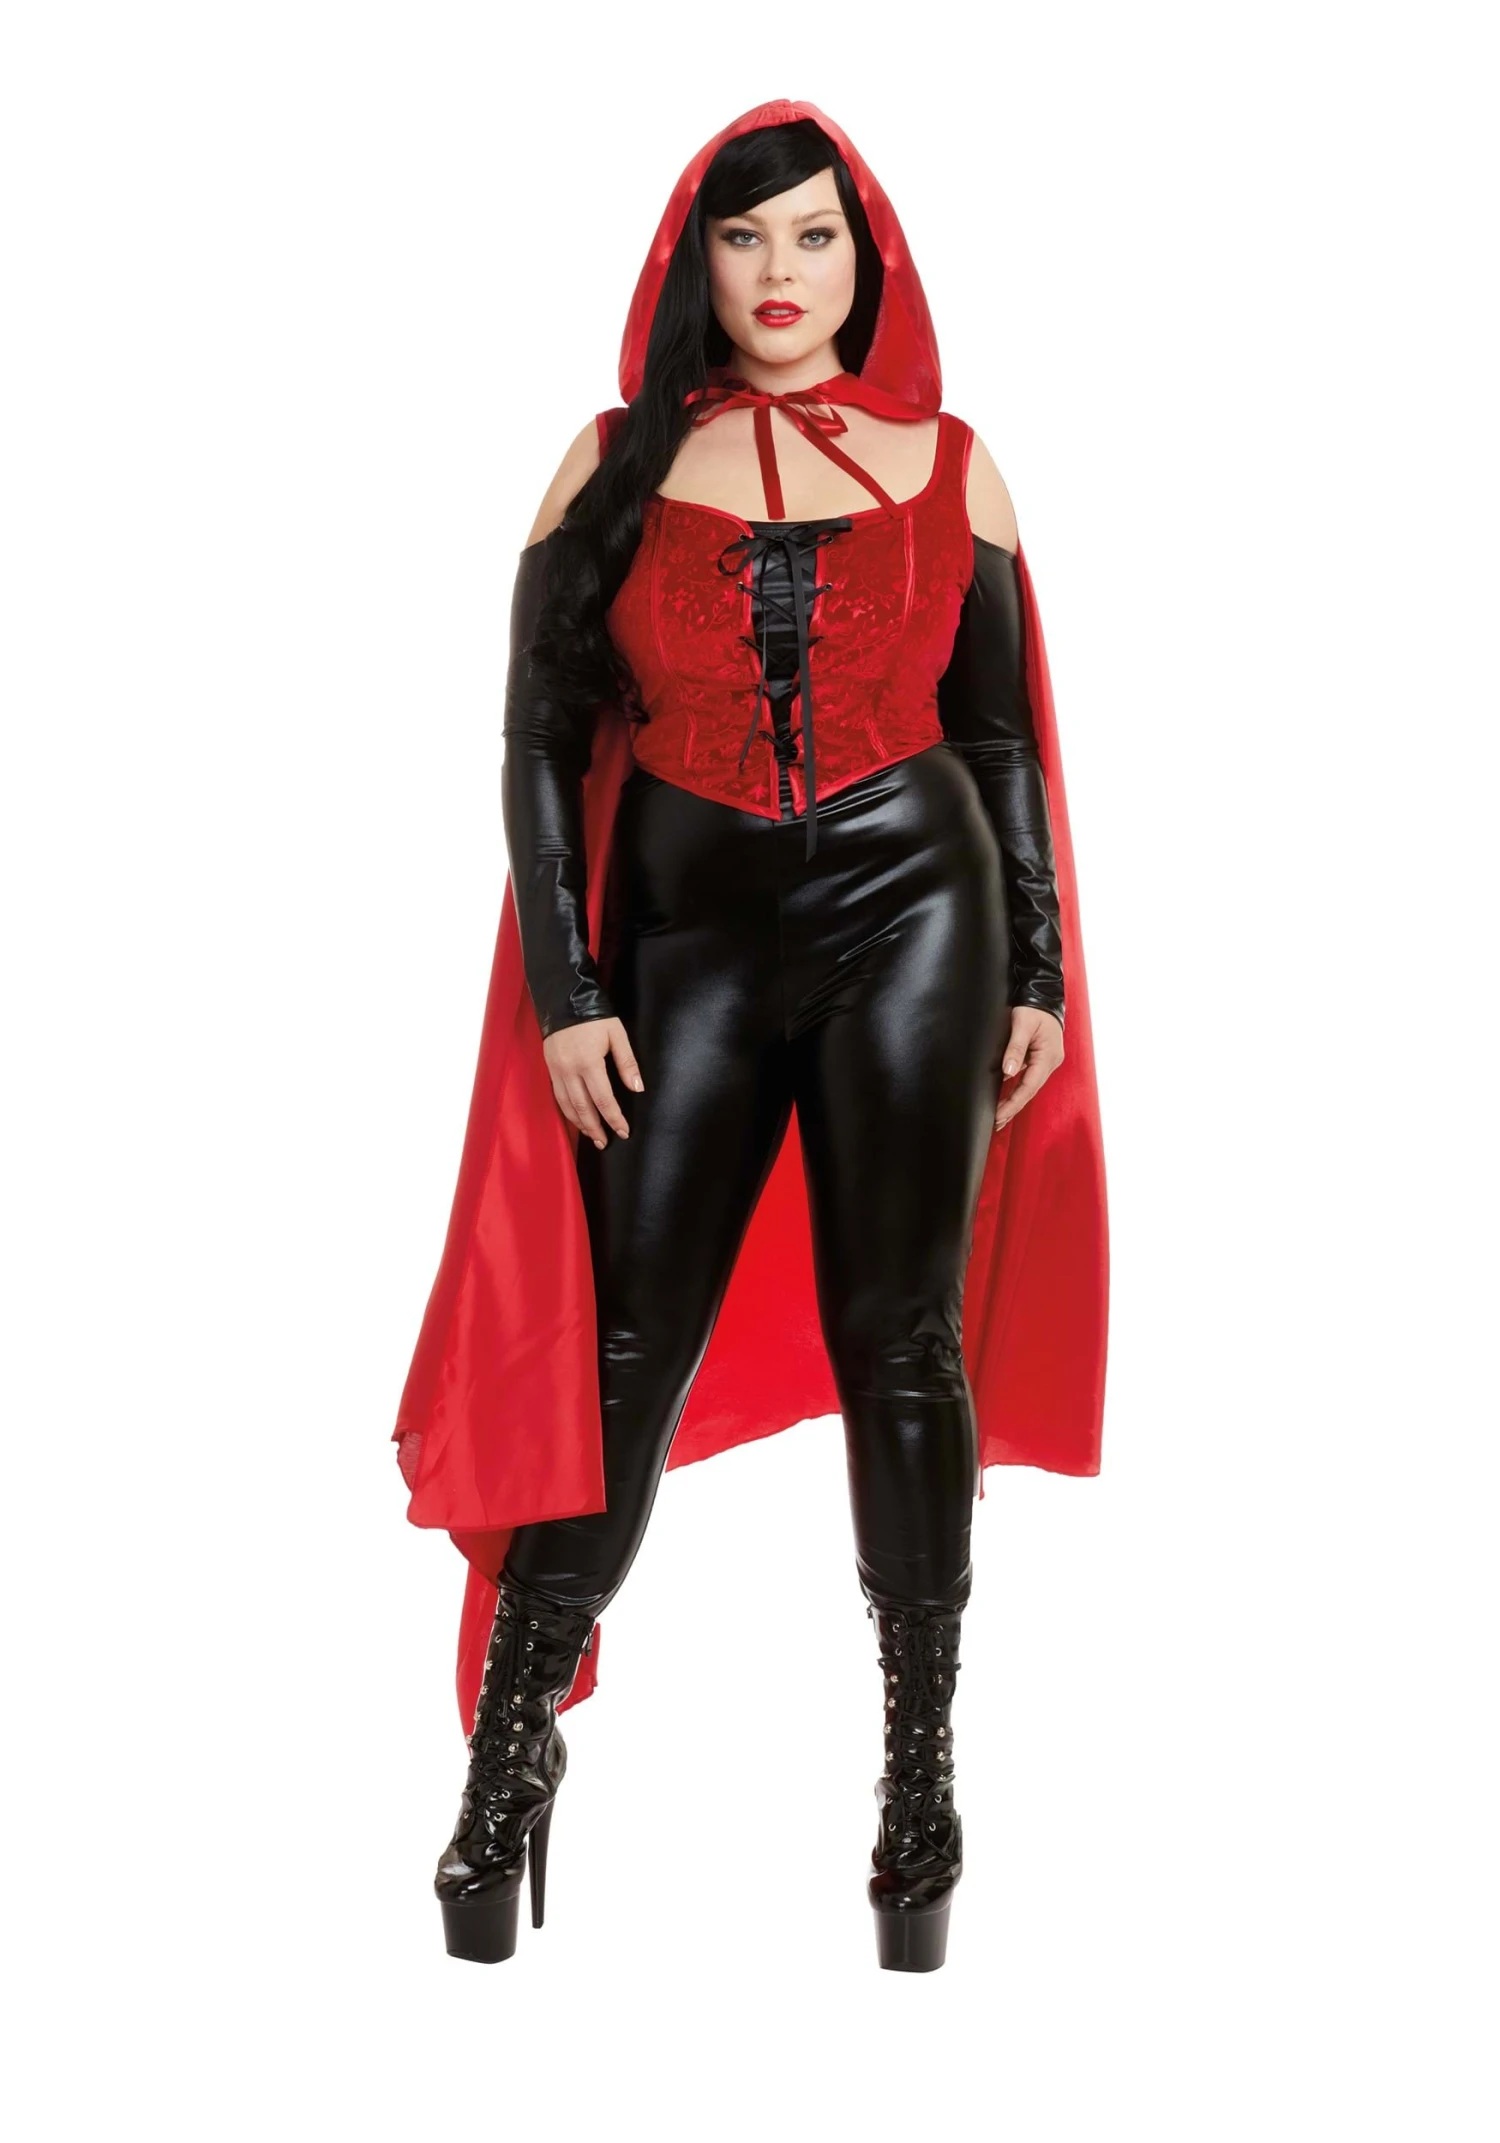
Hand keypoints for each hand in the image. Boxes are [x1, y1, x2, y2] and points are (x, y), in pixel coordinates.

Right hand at [542, 1017, 644, 1148]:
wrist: (563, 1000)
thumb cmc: (595, 1017)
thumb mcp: (617, 1035)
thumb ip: (627, 1063)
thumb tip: (637, 1088)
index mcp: (588, 1063)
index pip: (603, 1099)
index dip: (614, 1118)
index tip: (623, 1131)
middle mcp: (569, 1071)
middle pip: (582, 1108)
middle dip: (595, 1128)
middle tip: (606, 1142)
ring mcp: (557, 1071)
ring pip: (567, 1106)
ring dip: (580, 1124)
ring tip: (592, 1136)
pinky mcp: (550, 1068)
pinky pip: (558, 1096)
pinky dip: (567, 1111)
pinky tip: (576, 1118)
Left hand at [993, 1006, 1063, 1132]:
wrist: (1044, 996)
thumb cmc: (1033, 1009)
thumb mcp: (1022, 1024)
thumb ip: (1015, 1048)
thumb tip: (1009, 1072)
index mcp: (1048, 1057)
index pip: (1028, 1087)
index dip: (1013, 1103)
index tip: (998, 1116)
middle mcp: (1050, 1063)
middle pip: (1029, 1091)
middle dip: (1012, 1108)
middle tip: (995, 1124)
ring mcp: (1046, 1062)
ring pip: (1028, 1087)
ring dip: (1014, 1102)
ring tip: (998, 1118)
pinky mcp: (1040, 1059)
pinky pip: (1028, 1079)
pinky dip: (1016, 1090)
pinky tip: (1005, 1099)